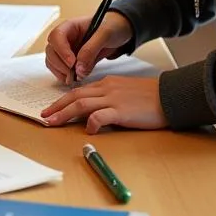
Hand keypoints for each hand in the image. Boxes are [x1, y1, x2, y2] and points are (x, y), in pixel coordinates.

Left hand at [40, 75, 165, 132]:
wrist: (170, 96)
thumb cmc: (151, 97)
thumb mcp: (125, 92)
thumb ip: (110, 98)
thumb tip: (96, 111)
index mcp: (107, 84)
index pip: (79, 91)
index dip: (63, 100)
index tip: (53, 108)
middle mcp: (106, 89)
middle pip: (74, 96)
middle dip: (57, 106)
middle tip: (44, 116)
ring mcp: (113, 99)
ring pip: (81, 104)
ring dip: (64, 114)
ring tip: (52, 122)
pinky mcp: (122, 111)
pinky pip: (100, 116)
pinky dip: (91, 123)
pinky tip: (88, 130)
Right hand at [45, 11, 132, 83]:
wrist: (119, 32)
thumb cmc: (112, 27)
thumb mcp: (105, 35)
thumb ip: (91, 50)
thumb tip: (78, 69)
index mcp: (70, 26)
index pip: (56, 36)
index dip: (61, 50)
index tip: (72, 62)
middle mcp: (65, 38)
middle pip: (51, 50)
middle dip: (60, 64)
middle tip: (73, 74)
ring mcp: (66, 49)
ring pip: (52, 60)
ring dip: (60, 71)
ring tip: (74, 78)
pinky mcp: (70, 60)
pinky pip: (59, 68)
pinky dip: (63, 75)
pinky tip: (73, 79)